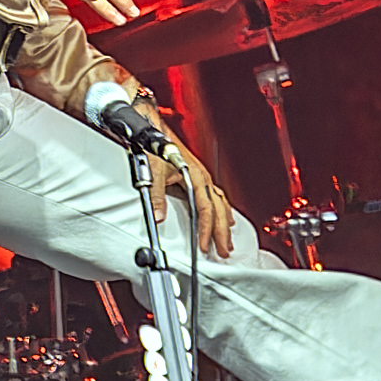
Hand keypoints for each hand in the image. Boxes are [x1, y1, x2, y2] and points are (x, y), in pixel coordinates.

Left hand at [139, 132, 242, 261]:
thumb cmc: (154, 146)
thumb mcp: (153, 171)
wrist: (152, 129)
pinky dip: (222, 210)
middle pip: (218, 209)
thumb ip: (156, 194)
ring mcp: (201, 177)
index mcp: (195, 176)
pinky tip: (224, 217)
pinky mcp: (197, 177)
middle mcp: (202, 177)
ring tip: (228, 240)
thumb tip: (159, 216)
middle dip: (222, 232)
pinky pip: (216, 197)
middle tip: (224, 251)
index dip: (207, 229)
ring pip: (220, 203)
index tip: (206, 246)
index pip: (205, 209)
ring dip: (224, 223)